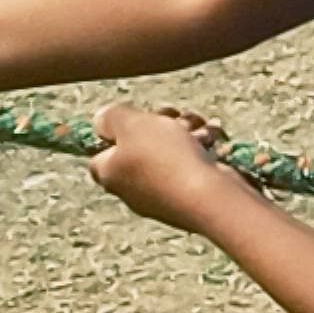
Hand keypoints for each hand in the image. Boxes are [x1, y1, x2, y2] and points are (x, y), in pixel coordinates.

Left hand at [85, 102, 245, 234]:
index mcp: (111, 174)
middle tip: (174, 116)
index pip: (101, 151)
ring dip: (186, 131)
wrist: (210, 196)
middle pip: (140, 145)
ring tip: (199, 127)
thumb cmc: (166, 158)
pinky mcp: (189, 196)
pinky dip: (202, 147)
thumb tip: (101, 122)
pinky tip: (212, 138)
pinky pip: (192, 164)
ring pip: (170, 150)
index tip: (135, 118)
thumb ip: (110, 117)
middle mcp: (132, 188)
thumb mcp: (130, 123)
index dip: (117, 130)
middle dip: (160, 123)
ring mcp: (162, 194)